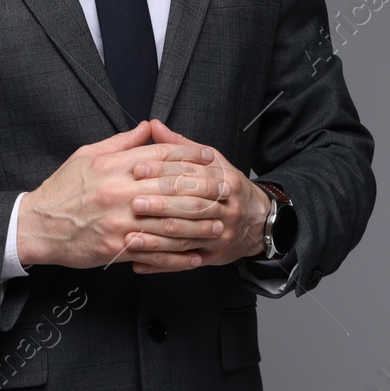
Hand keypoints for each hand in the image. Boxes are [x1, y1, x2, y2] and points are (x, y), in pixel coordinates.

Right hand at [16, 120, 229, 269]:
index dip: (190, 156)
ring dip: (197, 225)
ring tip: (218, 224)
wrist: (36, 226)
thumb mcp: (87, 155)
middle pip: (171, 187)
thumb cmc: (62, 190)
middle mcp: (119, 192)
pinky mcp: (116, 248)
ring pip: (167, 222)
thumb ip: (122, 143)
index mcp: (114, 167)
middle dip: (203, 189)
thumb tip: (149, 127)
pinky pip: (154, 252)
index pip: (161, 157)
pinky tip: (195, 255)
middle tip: (225, 190)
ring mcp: (119, 222)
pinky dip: (177, 256)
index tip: (211, 158)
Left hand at [124, 120, 272, 273]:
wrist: (259, 221)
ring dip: (157, 239)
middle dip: (162, 205)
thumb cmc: (228, 188)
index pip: (194, 175)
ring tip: (130, 236)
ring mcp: (222, 235)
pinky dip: (161, 264)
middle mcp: (227, 209)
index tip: (138, 170)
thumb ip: (181, 146)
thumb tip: (153, 126)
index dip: (165, 171)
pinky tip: (139, 263)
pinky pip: (185, 262)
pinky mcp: (214, 257)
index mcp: (227, 181)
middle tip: (134, 203)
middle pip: (192, 207)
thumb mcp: (213, 162)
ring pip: (187, 237)